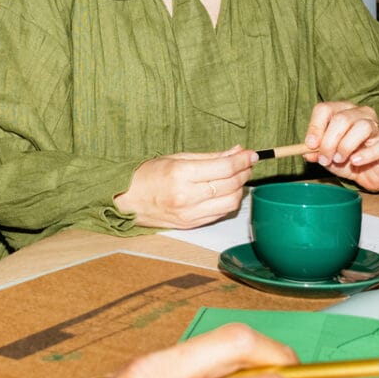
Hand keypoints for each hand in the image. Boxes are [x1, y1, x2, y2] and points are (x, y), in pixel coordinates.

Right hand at [112, 147, 253, 228]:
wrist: (126, 200)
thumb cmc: (147, 175)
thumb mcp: (176, 158)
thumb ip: (209, 157)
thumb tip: (236, 152)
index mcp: (181, 174)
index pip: (224, 168)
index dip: (242, 160)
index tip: (252, 154)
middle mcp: (187, 196)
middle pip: (230, 185)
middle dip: (244, 172)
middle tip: (247, 163)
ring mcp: (190, 214)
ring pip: (230, 203)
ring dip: (240, 188)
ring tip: (238, 177)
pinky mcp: (191, 225)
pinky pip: (220, 214)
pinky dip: (229, 201)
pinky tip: (226, 191)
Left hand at [303, 102, 378, 191]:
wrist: (371, 175)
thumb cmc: (348, 159)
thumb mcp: (328, 157)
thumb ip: (317, 153)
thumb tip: (306, 152)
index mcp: (342, 112)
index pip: (325, 109)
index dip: (315, 126)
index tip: (310, 144)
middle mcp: (361, 115)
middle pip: (342, 119)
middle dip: (329, 141)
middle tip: (325, 158)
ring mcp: (377, 128)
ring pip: (362, 127)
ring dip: (346, 146)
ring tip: (339, 159)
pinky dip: (365, 155)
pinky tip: (355, 162)